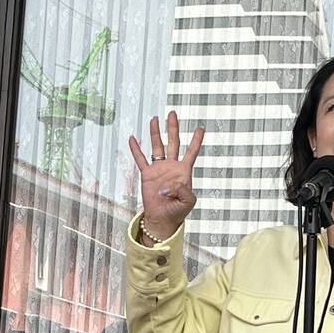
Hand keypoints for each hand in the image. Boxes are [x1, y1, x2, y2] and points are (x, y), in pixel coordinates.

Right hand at [128, 110, 203, 240]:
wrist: (163, 218)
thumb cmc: (178, 211)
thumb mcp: (188, 202)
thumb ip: (184, 191)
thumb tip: (170, 184)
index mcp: (184, 172)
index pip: (191, 152)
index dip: (196, 140)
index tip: (201, 128)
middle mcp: (171, 167)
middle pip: (173, 142)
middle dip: (173, 128)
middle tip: (172, 114)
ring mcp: (159, 169)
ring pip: (157, 146)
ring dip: (155, 133)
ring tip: (154, 119)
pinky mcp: (147, 175)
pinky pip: (140, 159)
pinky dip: (136, 149)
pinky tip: (133, 138)